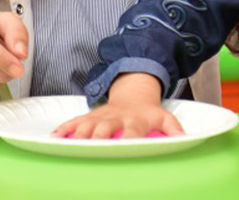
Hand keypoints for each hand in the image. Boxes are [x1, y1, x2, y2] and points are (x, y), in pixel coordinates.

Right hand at [52, 73, 183, 138]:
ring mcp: (101, 116)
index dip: (130, 138)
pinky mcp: (90, 115)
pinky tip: (54, 137)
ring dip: (77, 134)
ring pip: (87, 124)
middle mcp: (116, 117)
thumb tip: (185, 139)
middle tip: (90, 148)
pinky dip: (64, 128)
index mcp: (135, 119)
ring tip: (67, 144)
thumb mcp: (165, 116)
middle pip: (105, 128)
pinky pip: (75, 120)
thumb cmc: (148, 111)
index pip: (133, 130)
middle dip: (97, 138)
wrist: (134, 91)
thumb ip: (174, 128)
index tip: (126, 146)